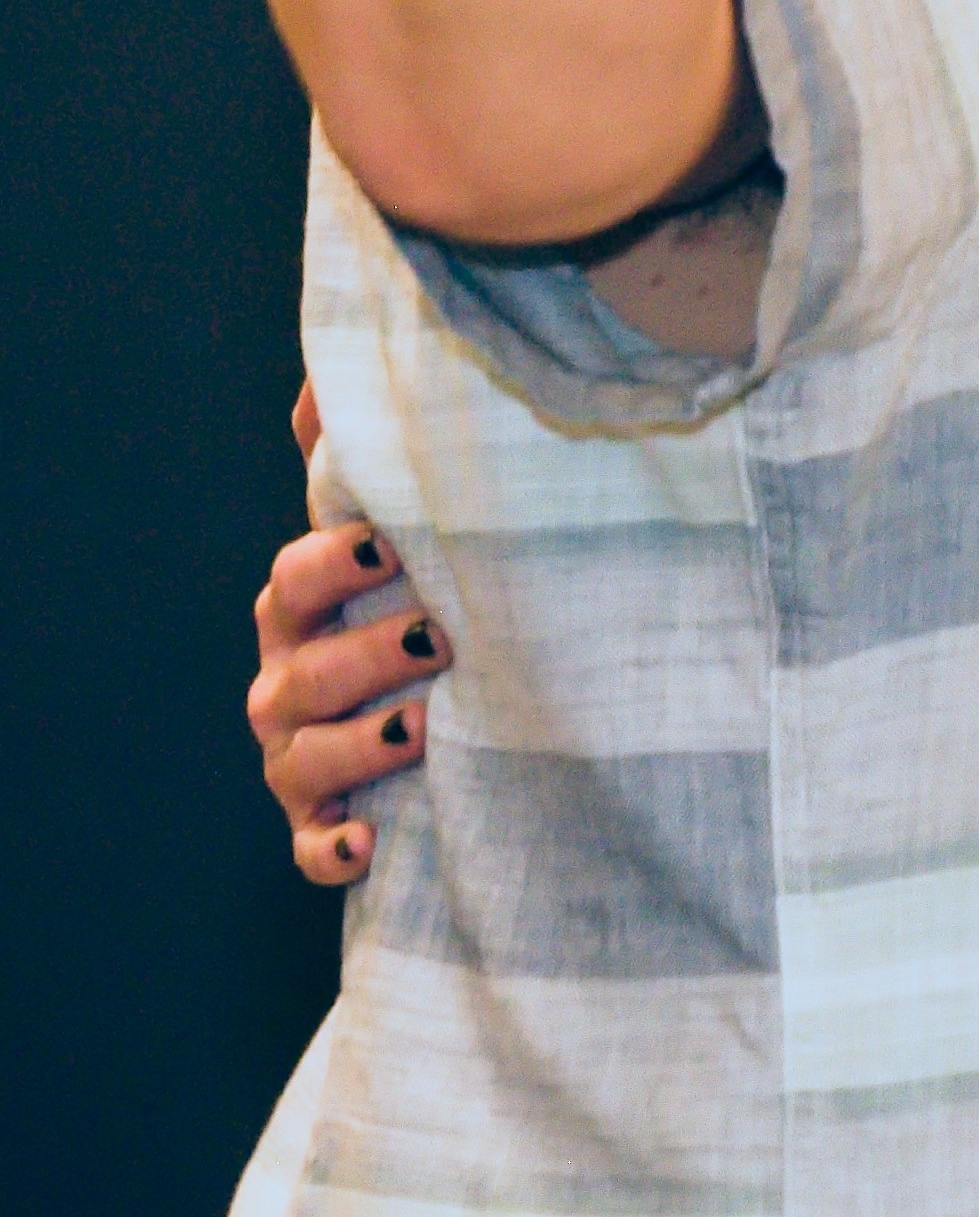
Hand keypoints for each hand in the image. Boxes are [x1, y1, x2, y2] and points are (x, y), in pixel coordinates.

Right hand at [253, 384, 441, 885]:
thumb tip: (334, 367)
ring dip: (359, 744)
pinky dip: (333, 849)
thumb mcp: (410, 530)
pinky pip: (313, 848)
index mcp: (307, 608)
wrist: (450, 709)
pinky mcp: (324, 826)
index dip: (331, 564)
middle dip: (362, 656)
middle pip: (299, 671)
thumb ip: (372, 458)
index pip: (296, 579)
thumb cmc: (428, 598)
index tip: (388, 548)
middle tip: (438, 637)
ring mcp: (301, 758)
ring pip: (304, 756)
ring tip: (422, 726)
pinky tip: (368, 845)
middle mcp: (290, 682)